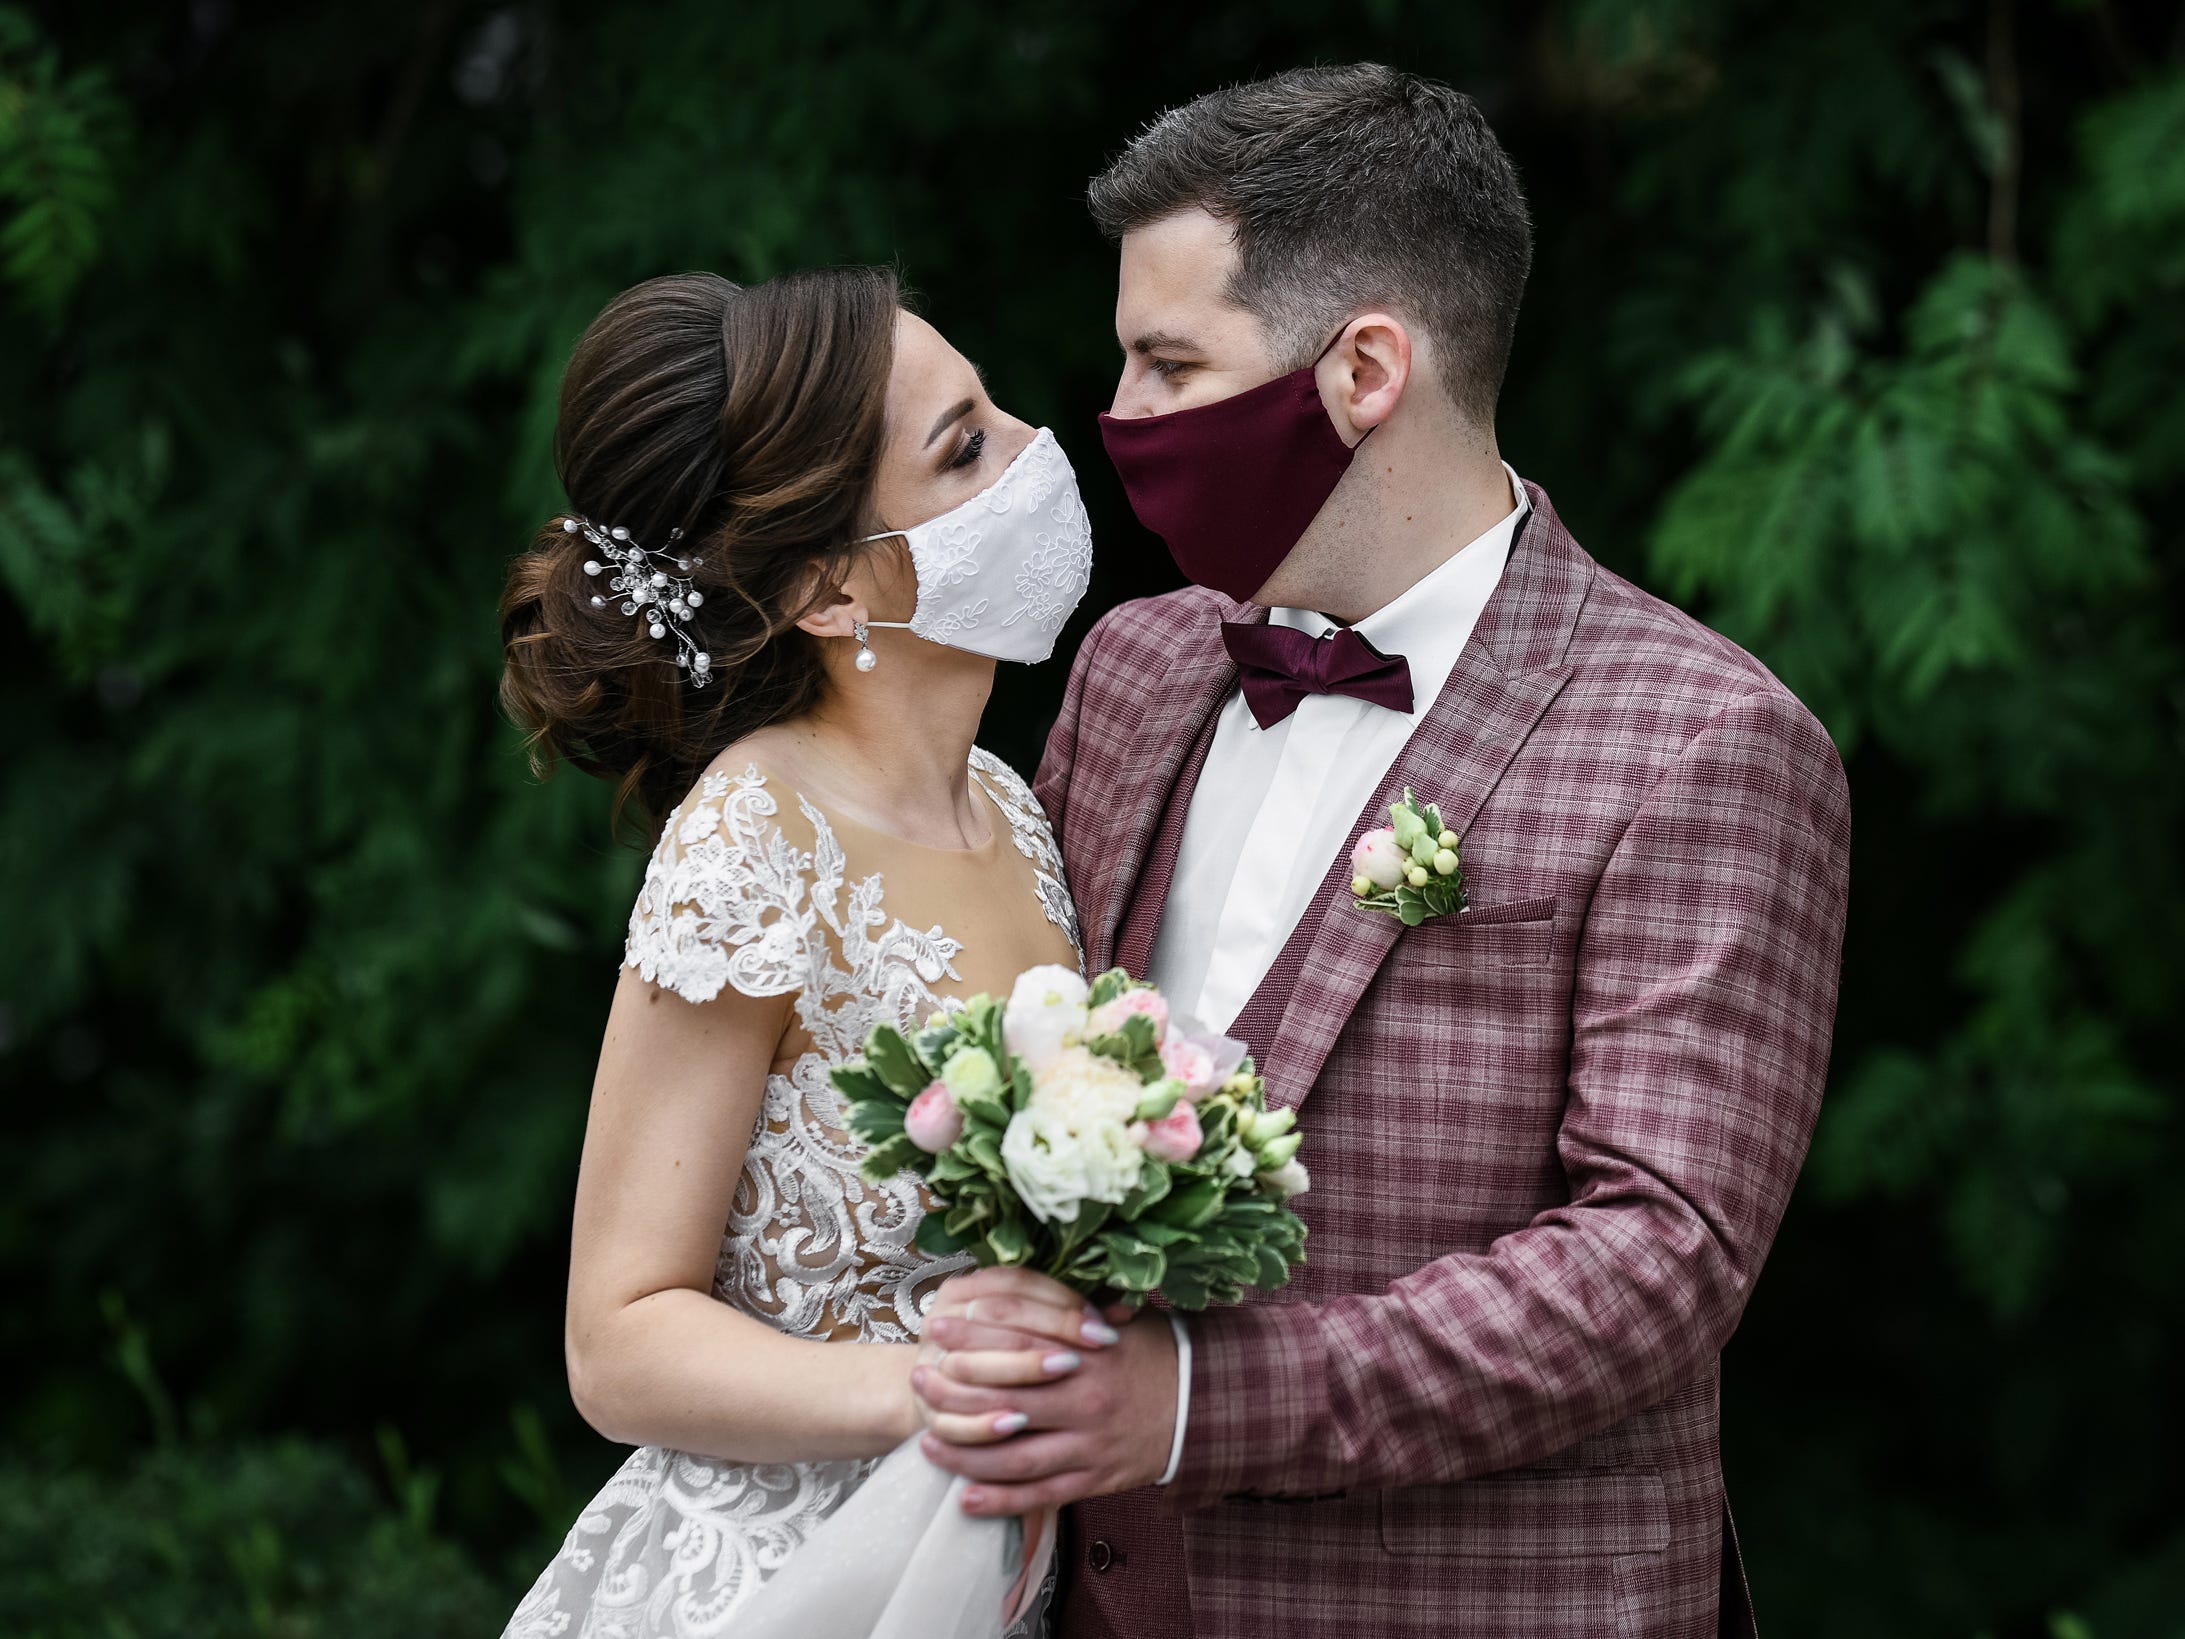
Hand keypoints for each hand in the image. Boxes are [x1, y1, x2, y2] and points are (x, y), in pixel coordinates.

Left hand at [914, 1300, 1176, 1516]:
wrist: (1205, 1407)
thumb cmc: (1154, 1355)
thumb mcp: (1120, 1320)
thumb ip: (1073, 1308)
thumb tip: (1027, 1276)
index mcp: (1088, 1354)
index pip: (1019, 1343)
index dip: (975, 1336)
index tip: (940, 1327)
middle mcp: (1085, 1400)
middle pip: (1005, 1402)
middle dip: (955, 1395)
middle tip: (920, 1383)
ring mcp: (1089, 1445)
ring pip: (1015, 1457)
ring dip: (966, 1455)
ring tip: (927, 1446)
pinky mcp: (1095, 1480)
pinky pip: (1041, 1495)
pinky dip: (1002, 1501)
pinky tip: (967, 1499)